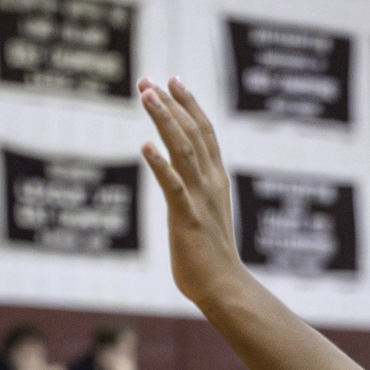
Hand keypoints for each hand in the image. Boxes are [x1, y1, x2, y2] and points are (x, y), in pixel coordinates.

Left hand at [138, 77, 247, 309]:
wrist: (224, 287)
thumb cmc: (211, 258)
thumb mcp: (206, 215)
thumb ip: (195, 195)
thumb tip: (180, 185)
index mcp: (216, 181)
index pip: (204, 133)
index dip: (188, 105)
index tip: (171, 81)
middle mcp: (210, 184)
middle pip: (192, 133)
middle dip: (170, 104)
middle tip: (147, 81)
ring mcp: (199, 199)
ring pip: (182, 150)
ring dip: (164, 121)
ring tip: (147, 96)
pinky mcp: (187, 219)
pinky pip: (172, 187)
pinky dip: (159, 165)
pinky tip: (145, 147)